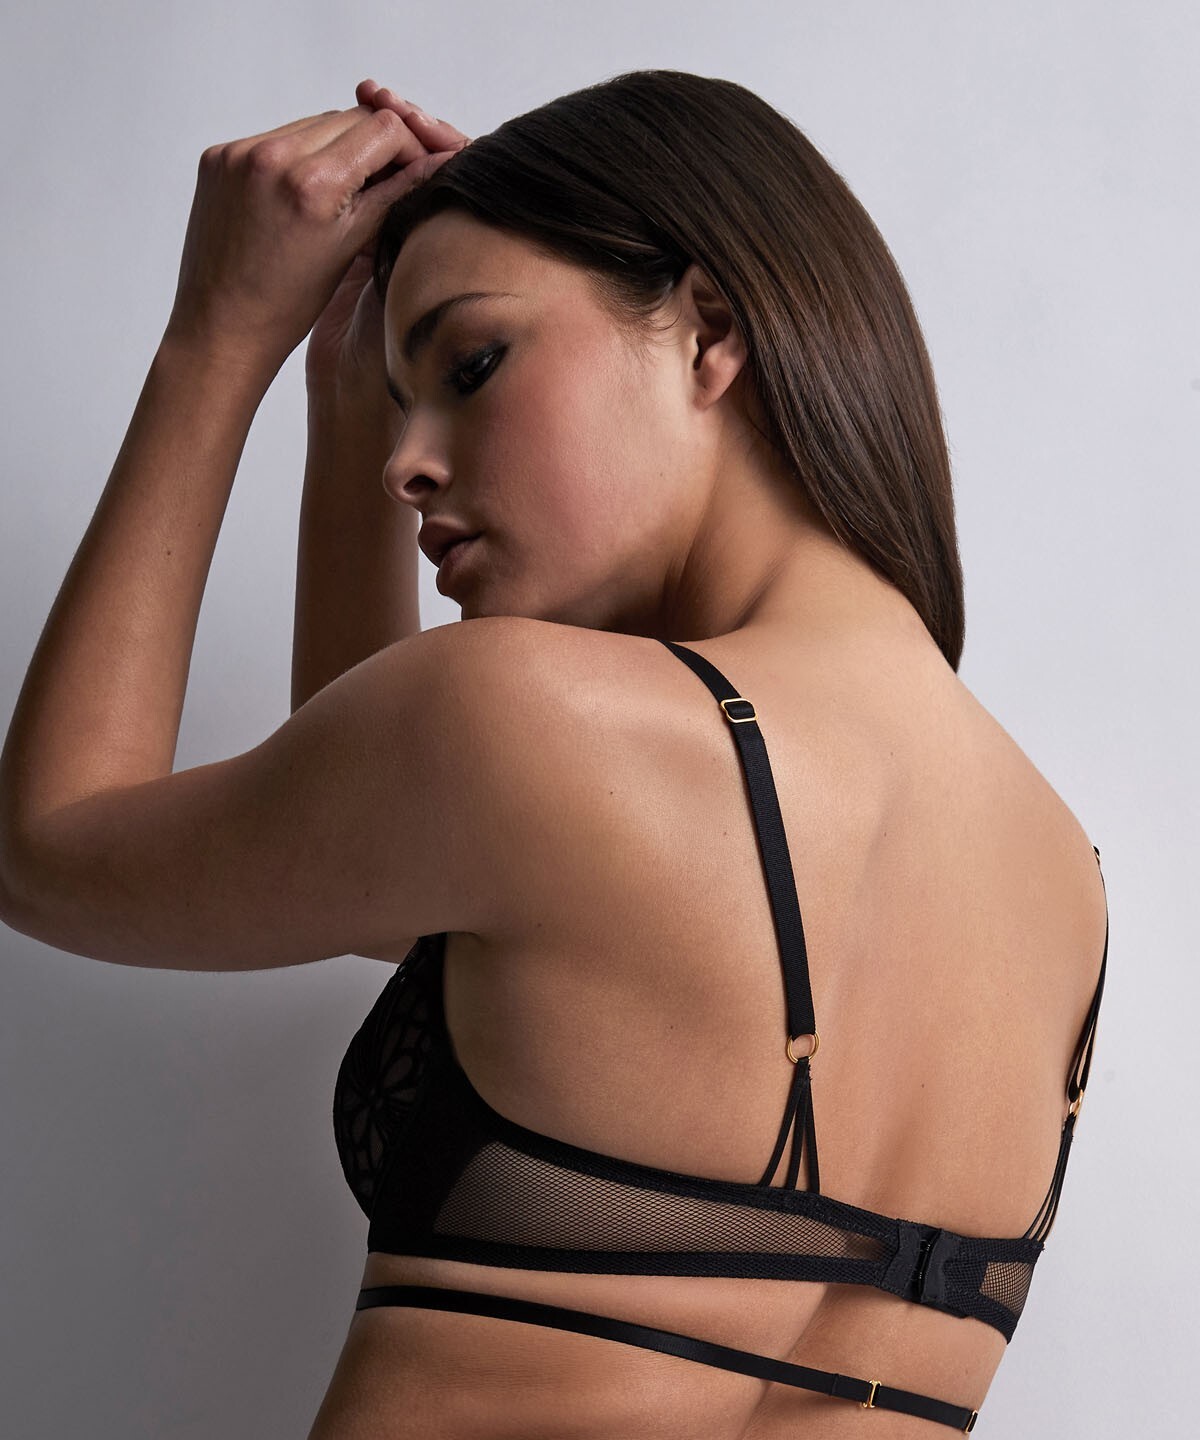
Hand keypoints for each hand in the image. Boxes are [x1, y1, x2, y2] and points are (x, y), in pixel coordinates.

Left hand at [165, 82, 468, 376]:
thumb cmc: (288, 304)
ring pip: (313, 124)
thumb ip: (395, 194)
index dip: (407, 146)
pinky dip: (296, 156)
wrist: (222, 324)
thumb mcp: (352, 247)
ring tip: (336, 193)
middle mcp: (272, 156)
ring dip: (334, 148)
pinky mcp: (218, 156)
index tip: (412, 168)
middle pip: (349, 118)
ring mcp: (239, 152)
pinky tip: (297, 194)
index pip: (382, 127)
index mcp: (313, 183)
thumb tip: (438, 161)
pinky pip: (274, 137)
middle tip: (381, 181)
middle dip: (372, 145)